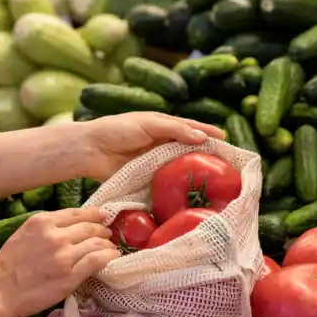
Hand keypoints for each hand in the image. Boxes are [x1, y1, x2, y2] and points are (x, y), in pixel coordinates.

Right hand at [0, 208, 118, 316]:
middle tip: (107, 233)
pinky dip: (108, 256)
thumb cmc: (7, 266)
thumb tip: (70, 228)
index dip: (93, 214)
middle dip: (101, 229)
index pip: (76, 213)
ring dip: (107, 244)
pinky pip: (97, 260)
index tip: (102, 215)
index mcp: (41, 221)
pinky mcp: (71, 275)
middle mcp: (55, 234)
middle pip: (89, 227)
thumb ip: (46, 229)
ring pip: (96, 243)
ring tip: (111, 247)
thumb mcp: (24, 235)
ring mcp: (65, 255)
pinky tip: (112, 257)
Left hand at [82, 112, 225, 180]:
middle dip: (206, 155)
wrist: (91, 150)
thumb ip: (175, 130)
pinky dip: (178, 185)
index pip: (191, 128)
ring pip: (179, 166)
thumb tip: (202, 138)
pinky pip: (166, 181)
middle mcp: (160, 143)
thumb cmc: (117, 130)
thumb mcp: (148, 124)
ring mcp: (154, 161)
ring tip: (215, 179)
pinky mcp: (146, 177)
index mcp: (162, 125)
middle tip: (226, 164)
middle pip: (188, 149)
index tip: (225, 140)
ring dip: (194, 171)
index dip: (208, 133)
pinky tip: (191, 192)